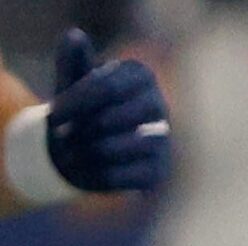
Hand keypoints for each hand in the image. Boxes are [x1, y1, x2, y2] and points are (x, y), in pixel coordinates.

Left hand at [45, 30, 168, 195]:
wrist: (93, 146)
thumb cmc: (84, 108)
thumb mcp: (74, 82)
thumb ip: (73, 61)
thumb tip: (75, 36)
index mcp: (140, 76)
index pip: (107, 89)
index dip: (76, 104)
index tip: (52, 117)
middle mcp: (159, 106)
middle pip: (114, 119)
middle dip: (81, 130)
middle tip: (61, 138)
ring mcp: (163, 140)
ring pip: (120, 149)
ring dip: (87, 153)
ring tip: (67, 156)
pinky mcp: (159, 172)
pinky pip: (124, 176)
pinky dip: (97, 175)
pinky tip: (82, 172)